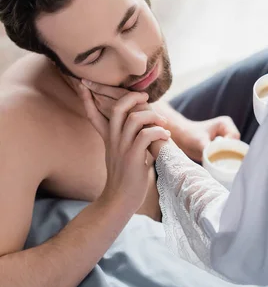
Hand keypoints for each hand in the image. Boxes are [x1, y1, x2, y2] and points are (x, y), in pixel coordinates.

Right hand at [80, 84, 169, 208]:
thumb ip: (129, 140)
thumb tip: (144, 129)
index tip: (82, 85)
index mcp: (109, 138)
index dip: (87, 99)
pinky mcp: (133, 157)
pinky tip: (165, 137)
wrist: (120, 201)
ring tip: (163, 124)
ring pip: (134, 120)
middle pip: (118, 108)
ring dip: (152, 117)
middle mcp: (113, 140)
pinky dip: (158, 132)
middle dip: (133, 98)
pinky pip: (146, 136)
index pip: (93, 114)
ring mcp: (122, 148)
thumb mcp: (122, 155)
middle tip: (146, 98)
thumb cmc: (126, 178)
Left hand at [176, 117, 239, 161]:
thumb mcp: (199, 142)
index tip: (221, 156)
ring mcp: (226, 139)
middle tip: (222, 163)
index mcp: (225, 123)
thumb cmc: (189, 135)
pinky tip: (219, 166)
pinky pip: (228, 155)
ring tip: (220, 165)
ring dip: (227, 158)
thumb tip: (215, 161)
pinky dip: (224, 160)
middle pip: (236, 145)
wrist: (181, 137)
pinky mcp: (223, 147)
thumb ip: (209, 150)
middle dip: (230, 154)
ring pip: (233, 151)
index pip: (235, 137)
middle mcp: (228, 130)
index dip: (230, 147)